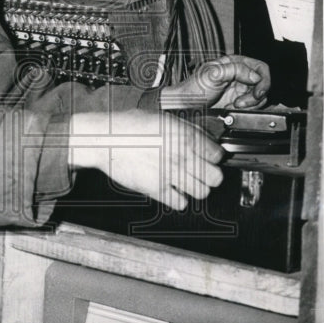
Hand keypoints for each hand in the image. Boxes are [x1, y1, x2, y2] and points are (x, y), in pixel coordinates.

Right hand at [69, 109, 223, 210]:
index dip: (213, 156)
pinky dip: (179, 200)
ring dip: (196, 188)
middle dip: (210, 175)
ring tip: (185, 182)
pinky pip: (181, 203)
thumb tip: (204, 138)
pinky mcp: (157, 189)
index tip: (207, 157)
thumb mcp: (162, 118)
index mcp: (185, 136)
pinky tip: (172, 191)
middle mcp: (181, 156)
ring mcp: (170, 174)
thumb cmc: (129, 126)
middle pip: (216, 177)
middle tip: (201, 172)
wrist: (105, 139)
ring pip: (202, 192)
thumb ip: (186, 130)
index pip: (218, 154)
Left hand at [161, 55, 270, 111]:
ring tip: (233, 105)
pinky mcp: (238, 102)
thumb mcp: (213, 74)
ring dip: (249, 104)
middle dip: (254, 96)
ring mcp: (240, 89)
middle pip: (262, 84)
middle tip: (241, 102)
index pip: (260, 68)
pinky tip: (231, 109)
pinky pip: (252, 106)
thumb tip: (255, 76)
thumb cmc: (193, 89)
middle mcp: (239, 75)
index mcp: (234, 63)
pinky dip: (245, 110)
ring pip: (259, 97)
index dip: (262, 80)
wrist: (185, 107)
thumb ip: (235, 70)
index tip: (257, 92)